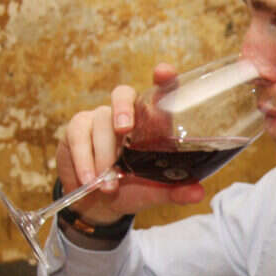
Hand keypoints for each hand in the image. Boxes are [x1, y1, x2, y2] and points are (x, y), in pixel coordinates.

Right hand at [55, 63, 205, 224]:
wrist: (98, 204)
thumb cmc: (133, 188)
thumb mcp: (155, 191)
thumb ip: (175, 190)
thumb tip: (198, 193)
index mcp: (152, 123)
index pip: (160, 93)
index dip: (164, 79)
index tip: (164, 72)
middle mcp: (126, 114)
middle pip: (122, 94)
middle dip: (123, 108)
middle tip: (124, 129)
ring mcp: (100, 118)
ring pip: (100, 122)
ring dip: (104, 155)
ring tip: (108, 185)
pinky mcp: (77, 128)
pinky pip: (79, 137)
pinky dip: (84, 160)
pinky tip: (89, 180)